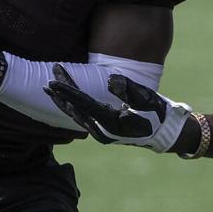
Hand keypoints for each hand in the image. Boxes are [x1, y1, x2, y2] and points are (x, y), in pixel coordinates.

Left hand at [44, 65, 190, 153]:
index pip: (83, 103)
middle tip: (48, 78)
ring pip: (75, 115)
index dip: (67, 91)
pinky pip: (81, 118)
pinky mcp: (102, 131)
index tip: (51, 81)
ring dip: (63, 101)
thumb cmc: (157, 113)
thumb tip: (110, 79)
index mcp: (111, 122)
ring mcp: (100, 133)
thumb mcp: (147, 98)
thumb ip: (129, 89)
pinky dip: (70, 108)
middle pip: (74, 110)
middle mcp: (102, 131)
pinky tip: (64, 100)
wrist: (164, 132)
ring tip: (50, 88)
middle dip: (60, 94)